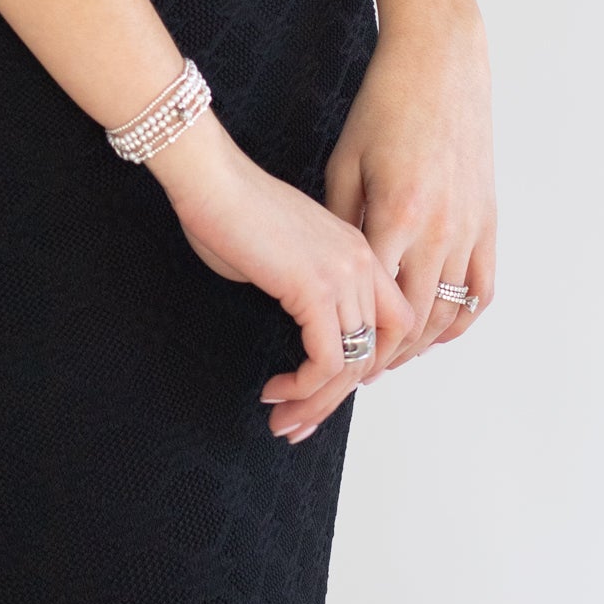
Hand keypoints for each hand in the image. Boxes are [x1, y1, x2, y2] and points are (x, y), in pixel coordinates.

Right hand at [144, 111, 418, 440]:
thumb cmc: (229, 210)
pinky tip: (274, 390)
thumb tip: (301, 330)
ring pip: (353, 364)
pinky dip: (303, 387)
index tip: (327, 389)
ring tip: (284, 420)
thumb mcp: (283, 257)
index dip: (367, 364)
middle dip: (338, 397)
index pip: (392, 322)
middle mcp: (361, 262)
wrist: (211, 180)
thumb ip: (304, 291)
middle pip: (376, 352)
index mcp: (358, 250)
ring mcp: (344, 274)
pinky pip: (327, 361)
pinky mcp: (316, 290)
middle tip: (301, 422)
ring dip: (316, 402)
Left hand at [323, 6, 495, 389]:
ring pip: (448, 314)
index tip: (331, 365)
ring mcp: (470, 227)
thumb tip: (332, 277)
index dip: (353, 345)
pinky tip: (436, 331)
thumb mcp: (345, 162)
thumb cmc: (384, 106)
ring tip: (388, 358)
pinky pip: (482, 289)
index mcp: (398, 216)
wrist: (440, 64)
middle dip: (381, 358)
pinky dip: (461, 319)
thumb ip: (342, 223)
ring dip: (418, 345)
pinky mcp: (489, 220)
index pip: (375, 307)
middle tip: (352, 378)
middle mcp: (441, 231)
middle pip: (413, 323)